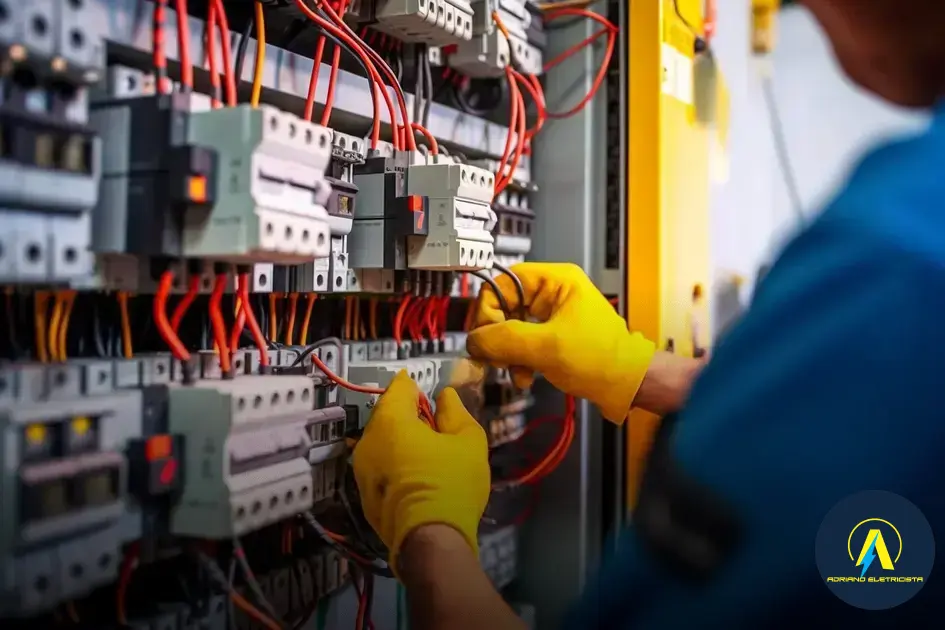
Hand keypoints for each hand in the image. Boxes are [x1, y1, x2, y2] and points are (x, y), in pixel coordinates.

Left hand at [352, 371, 489, 571]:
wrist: (430, 540)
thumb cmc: (451, 483)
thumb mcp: (468, 441)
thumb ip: (455, 412)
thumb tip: (445, 397)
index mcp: (391, 421)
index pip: (399, 388)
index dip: (414, 384)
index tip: (426, 388)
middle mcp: (367, 441)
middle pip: (386, 416)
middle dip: (406, 414)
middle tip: (432, 422)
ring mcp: (361, 470)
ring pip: (380, 443)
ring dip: (398, 440)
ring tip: (425, 450)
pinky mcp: (363, 495)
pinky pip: (379, 467)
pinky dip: (393, 463)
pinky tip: (413, 474)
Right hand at [467, 262, 655, 421]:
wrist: (627, 384)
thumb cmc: (602, 359)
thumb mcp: (546, 347)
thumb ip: (504, 340)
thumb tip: (473, 340)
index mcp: (557, 280)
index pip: (503, 282)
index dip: (489, 310)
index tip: (486, 337)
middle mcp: (553, 291)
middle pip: (503, 305)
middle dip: (498, 336)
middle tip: (497, 357)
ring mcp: (552, 313)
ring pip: (510, 326)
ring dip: (507, 352)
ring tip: (516, 371)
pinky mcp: (551, 334)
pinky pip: (521, 341)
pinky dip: (518, 359)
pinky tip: (525, 375)